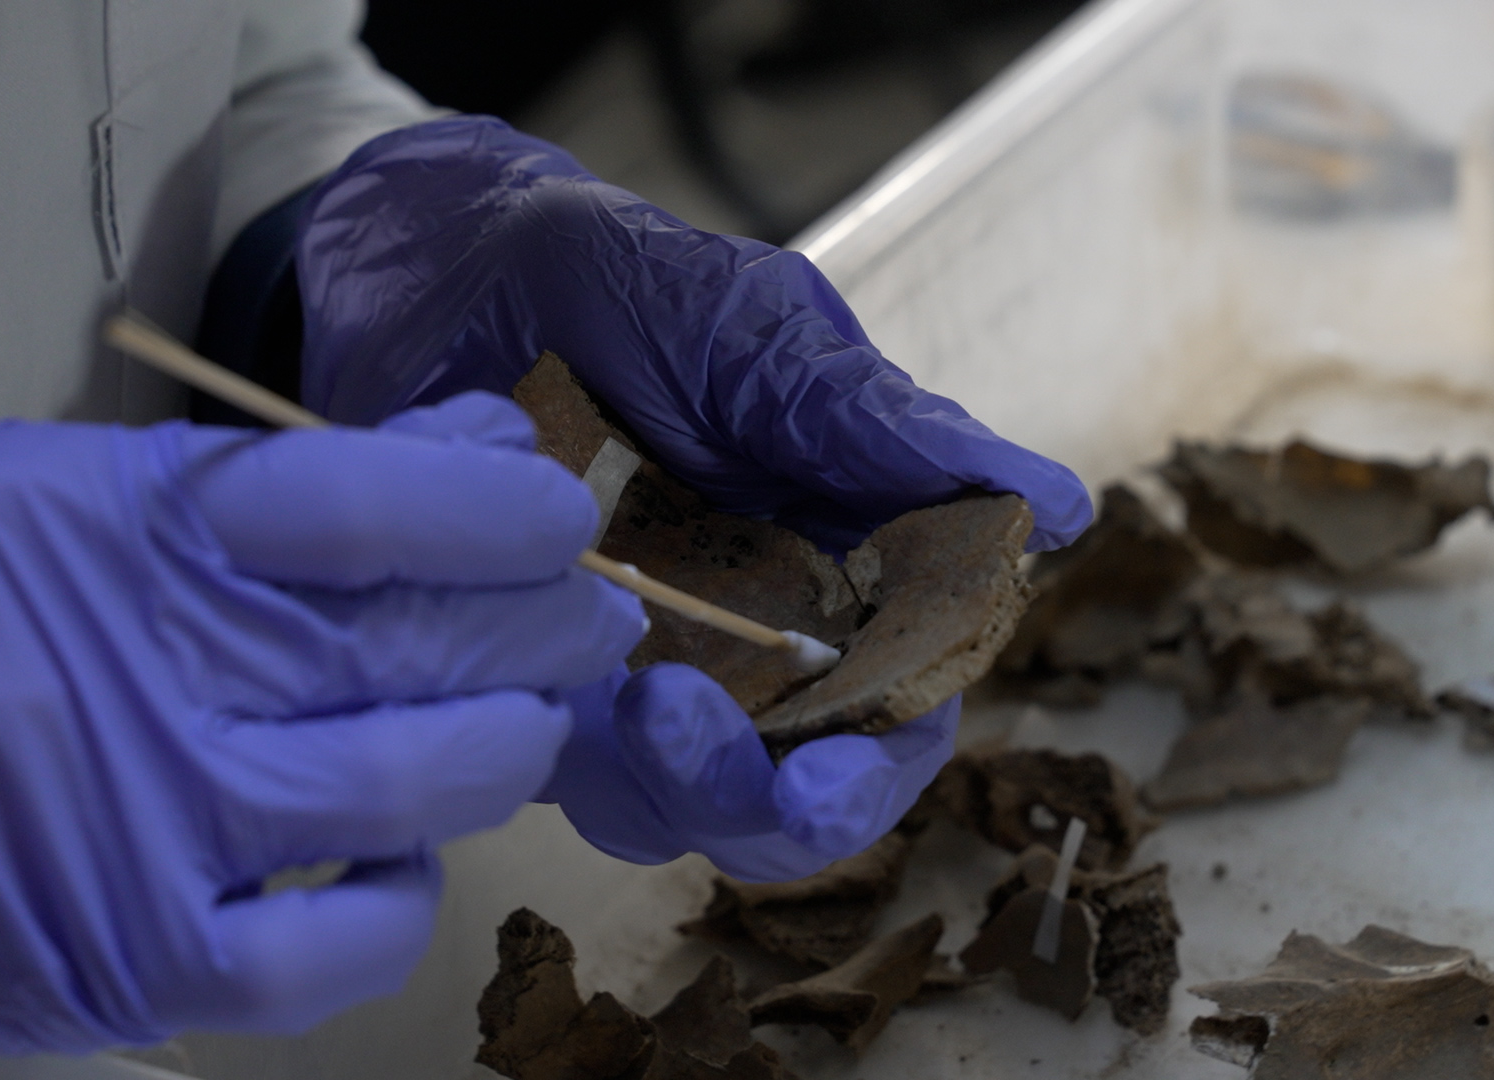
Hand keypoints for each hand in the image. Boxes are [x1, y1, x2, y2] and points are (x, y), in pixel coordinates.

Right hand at [0, 394, 640, 1072]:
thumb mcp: (70, 501)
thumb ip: (275, 475)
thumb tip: (478, 451)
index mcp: (121, 532)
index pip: (359, 499)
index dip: (492, 504)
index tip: (551, 509)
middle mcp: (135, 672)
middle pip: (412, 643)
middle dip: (543, 624)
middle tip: (592, 615)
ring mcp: (143, 829)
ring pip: (404, 786)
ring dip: (503, 745)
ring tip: (529, 716)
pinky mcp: (144, 961)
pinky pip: (339, 946)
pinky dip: (403, 897)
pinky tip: (402, 852)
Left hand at [292, 118, 1086, 882]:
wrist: (438, 266)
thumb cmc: (620, 283)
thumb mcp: (761, 334)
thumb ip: (886, 428)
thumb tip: (1055, 504)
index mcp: (847, 553)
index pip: (904, 695)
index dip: (880, 758)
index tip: (827, 780)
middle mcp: (762, 630)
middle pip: (802, 784)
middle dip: (764, 805)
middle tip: (689, 741)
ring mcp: (652, 662)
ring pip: (684, 804)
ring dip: (659, 786)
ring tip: (614, 692)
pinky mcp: (548, 678)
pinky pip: (573, 775)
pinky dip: (567, 758)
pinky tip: (540, 675)